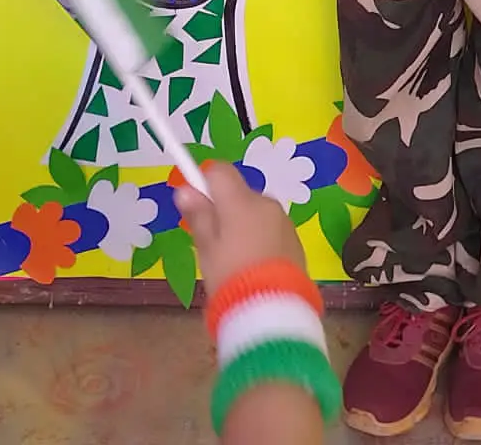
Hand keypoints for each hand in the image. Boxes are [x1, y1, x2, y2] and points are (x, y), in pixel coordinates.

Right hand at [176, 162, 307, 298]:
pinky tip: (255, 265)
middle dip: (225, 210)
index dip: (205, 182)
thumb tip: (185, 189)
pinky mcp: (295, 238)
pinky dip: (261, 238)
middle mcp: (266, 202)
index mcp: (241, 201)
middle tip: (213, 243)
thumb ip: (198, 216)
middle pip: (239, 193)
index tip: (196, 205)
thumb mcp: (207, 250)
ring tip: (235, 260)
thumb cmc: (231, 278)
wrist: (272, 308)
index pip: (220, 171)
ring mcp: (283, 219)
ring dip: (244, 224)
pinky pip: (271, 228)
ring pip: (256, 212)